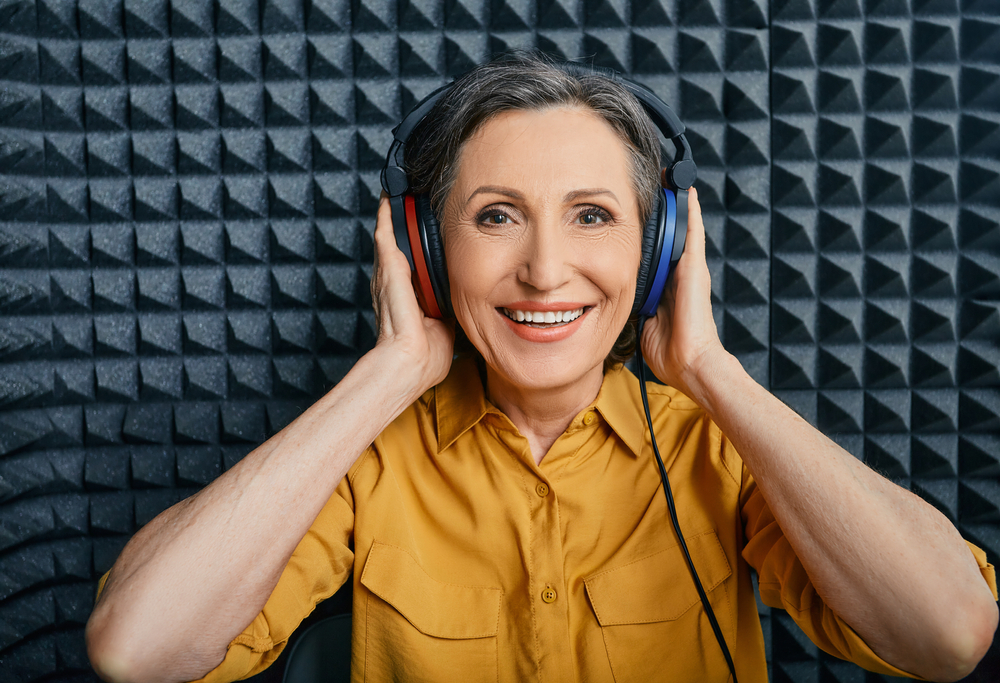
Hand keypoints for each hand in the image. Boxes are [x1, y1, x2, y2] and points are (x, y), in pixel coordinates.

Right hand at [371, 194, 454, 392]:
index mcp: (407, 297)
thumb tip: (468, 303)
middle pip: (397, 245)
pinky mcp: (388, 270)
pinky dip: (387, 215)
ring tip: (397, 191)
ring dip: (393, 214)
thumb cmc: (425, 356)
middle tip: (406, 199)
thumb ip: (452, 311)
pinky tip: (391, 197)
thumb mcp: (446, 327)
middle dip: (401, 224)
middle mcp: (394, 283)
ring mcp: (388, 276)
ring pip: (390, 236)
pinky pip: (385, 235)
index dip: (414, 247)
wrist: (410, 363)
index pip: (411, 264)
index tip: (421, 229)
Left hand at [640, 187, 729, 399]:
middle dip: (664, 211)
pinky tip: (686, 192)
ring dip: (678, 205)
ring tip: (671, 178)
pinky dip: (690, 213)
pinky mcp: (695, 270)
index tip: (638, 211)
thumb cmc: (670, 350)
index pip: (656, 251)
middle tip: (655, 183)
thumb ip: (636, 304)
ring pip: (683, 229)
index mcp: (667, 286)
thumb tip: (614, 297)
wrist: (690, 363)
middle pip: (670, 235)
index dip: (649, 231)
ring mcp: (690, 271)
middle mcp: (681, 274)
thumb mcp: (644, 321)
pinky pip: (693, 235)